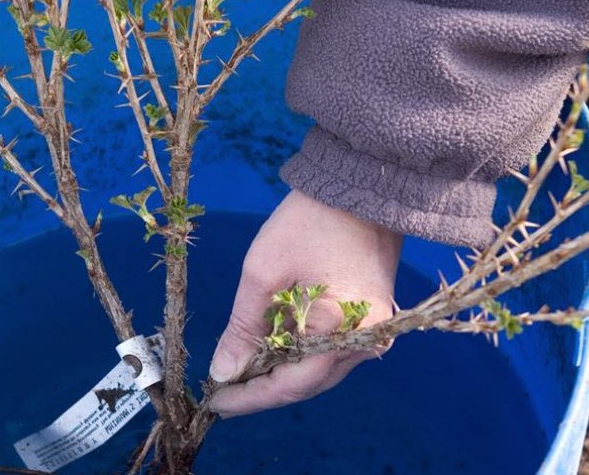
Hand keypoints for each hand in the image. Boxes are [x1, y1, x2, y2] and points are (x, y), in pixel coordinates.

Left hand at [208, 190, 402, 417]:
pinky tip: (272, 346)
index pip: (291, 385)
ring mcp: (374, 331)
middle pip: (308, 382)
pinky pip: (332, 350)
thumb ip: (243, 328)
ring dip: (281, 370)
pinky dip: (300, 353)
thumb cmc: (309, 221)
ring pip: (320, 369)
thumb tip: (223, 372)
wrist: (362, 185)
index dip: (249, 398)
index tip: (214, 403)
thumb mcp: (263, 272)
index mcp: (342, 331)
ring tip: (241, 366)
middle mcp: (366, 342)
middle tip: (222, 386)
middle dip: (263, 386)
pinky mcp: (373, 318)